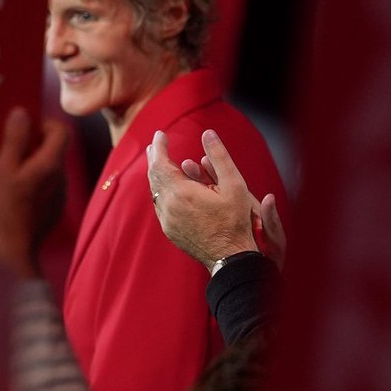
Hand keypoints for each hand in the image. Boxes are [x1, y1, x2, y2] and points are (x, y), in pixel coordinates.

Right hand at [0, 107, 68, 278]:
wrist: (13, 251)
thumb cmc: (4, 209)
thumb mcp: (2, 170)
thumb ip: (15, 140)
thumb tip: (22, 112)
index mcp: (51, 164)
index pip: (61, 129)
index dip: (44, 123)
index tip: (23, 129)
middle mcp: (61, 177)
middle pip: (54, 148)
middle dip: (32, 144)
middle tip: (7, 150)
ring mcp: (59, 195)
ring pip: (48, 167)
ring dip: (31, 164)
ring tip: (6, 173)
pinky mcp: (53, 209)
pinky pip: (46, 185)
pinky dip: (32, 182)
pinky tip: (13, 193)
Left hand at [147, 128, 283, 271]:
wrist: (230, 257)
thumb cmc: (236, 221)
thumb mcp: (235, 185)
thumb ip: (220, 157)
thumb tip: (208, 133)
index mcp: (182, 193)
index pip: (161, 163)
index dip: (160, 147)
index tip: (160, 134)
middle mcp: (168, 206)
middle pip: (154, 176)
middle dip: (155, 158)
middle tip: (156, 144)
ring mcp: (166, 220)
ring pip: (155, 191)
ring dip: (157, 175)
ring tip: (160, 162)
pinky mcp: (169, 230)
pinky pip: (160, 205)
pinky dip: (161, 191)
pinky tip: (167, 187)